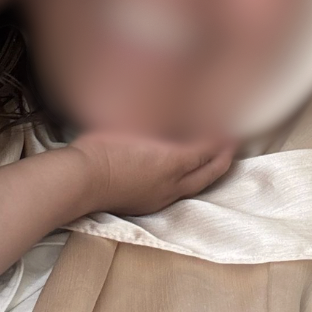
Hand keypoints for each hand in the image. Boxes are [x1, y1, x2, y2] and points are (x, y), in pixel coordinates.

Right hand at [67, 130, 234, 217]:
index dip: (219, 139)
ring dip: (206, 172)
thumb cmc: (104, 147)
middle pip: (207, 173)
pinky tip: (179, 176)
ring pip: (193, 187)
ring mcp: (159, 197)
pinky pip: (175, 193)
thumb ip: (157, 117)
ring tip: (211, 161)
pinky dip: (186, 181)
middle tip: (231, 146)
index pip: (206, 150)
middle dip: (223, 159)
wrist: (81, 181)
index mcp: (173, 162)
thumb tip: (172, 107)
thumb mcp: (133, 123)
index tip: (228, 128)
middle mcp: (172, 183)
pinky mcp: (145, 205)